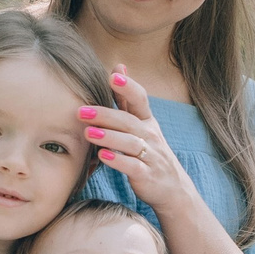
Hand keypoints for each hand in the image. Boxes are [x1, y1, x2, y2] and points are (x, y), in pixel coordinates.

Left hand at [78, 67, 195, 216]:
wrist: (172, 187)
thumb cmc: (150, 151)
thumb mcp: (142, 123)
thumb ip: (127, 98)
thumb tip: (118, 66)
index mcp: (147, 120)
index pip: (140, 99)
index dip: (128, 87)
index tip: (114, 76)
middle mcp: (150, 135)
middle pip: (128, 121)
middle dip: (105, 115)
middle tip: (81, 111)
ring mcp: (150, 155)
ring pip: (130, 143)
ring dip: (109, 137)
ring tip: (89, 133)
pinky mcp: (147, 175)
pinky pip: (133, 166)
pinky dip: (118, 161)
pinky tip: (103, 156)